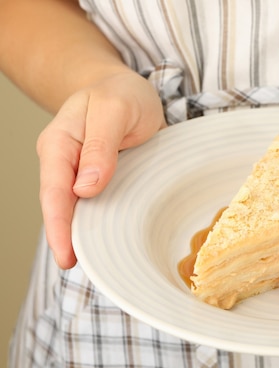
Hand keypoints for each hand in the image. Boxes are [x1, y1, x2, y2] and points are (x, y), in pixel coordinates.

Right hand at [37, 71, 165, 268]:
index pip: (55, 192)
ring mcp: (83, 174)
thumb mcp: (115, 109)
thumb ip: (101, 145)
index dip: (59, 226)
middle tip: (81, 270)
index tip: (66, 255)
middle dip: (68, 240)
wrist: (126, 88)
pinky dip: (104, 224)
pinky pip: (100, 206)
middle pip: (63, 208)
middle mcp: (66, 164)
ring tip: (99, 266)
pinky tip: (113, 243)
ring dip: (86, 236)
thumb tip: (85, 187)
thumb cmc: (120, 94)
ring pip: (81, 211)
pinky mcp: (103, 180)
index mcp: (60, 145)